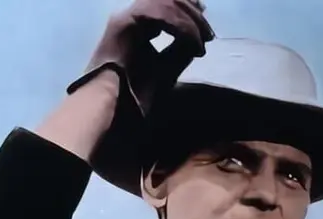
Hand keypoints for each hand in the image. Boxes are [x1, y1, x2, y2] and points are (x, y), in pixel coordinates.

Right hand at [81, 0, 215, 113]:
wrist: (113, 104)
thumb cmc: (136, 92)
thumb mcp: (168, 67)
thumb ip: (181, 50)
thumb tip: (198, 39)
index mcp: (139, 26)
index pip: (166, 5)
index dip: (188, 10)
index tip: (206, 25)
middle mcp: (131, 17)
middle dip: (192, 13)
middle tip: (209, 33)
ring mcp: (126, 17)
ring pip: (165, 2)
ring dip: (190, 21)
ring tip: (203, 39)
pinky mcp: (124, 22)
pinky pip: (159, 13)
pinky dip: (180, 25)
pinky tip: (192, 40)